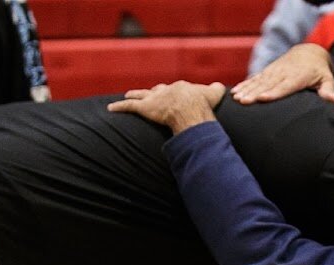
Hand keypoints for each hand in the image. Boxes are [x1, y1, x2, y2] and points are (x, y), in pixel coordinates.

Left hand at [107, 81, 225, 132]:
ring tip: (128, 94)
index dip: (173, 93)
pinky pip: (129, 107)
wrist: (189, 107)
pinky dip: (119, 107)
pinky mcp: (144, 108)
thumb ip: (216, 90)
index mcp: (180, 88)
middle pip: (157, 90)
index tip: (173, 96)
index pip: (175, 90)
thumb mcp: (214, 93)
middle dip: (153, 92)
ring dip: (134, 95)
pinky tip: (110, 108)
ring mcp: (153, 99)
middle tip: (149, 93)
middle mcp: (165, 91)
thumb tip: (222, 87)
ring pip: (141, 95)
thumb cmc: (202, 102)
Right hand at [231, 43, 333, 103]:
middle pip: (268, 84)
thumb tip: (333, 101)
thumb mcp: (326, 78)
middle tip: (243, 101)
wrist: (309, 52)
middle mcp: (284, 72)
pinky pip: (255, 78)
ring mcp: (274, 71)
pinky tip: (235, 92)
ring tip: (236, 98)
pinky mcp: (268, 71)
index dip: (273, 92)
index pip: (285, 86)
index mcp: (298, 76)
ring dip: (246, 89)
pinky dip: (245, 84)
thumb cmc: (319, 70)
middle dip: (254, 93)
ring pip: (259, 81)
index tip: (262, 98)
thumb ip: (328, 89)